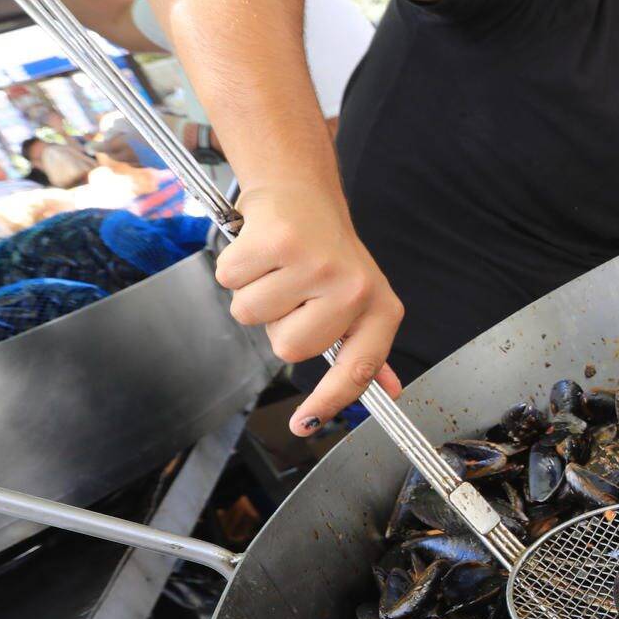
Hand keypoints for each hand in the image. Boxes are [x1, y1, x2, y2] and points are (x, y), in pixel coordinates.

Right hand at [215, 181, 403, 433]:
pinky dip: (234, 267)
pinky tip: (260, 250)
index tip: (303, 425)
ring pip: (253, 316)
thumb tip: (388, 391)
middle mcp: (355, 290)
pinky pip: (231, 281)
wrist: (303, 193)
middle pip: (289, 350)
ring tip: (277, 269)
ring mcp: (318, 265)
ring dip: (253, 294)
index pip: (357, 371)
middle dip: (277, 325)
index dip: (329, 403)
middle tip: (292, 292)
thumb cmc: (327, 253)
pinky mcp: (279, 241)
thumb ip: (367, 349)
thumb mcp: (360, 299)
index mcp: (380, 310)